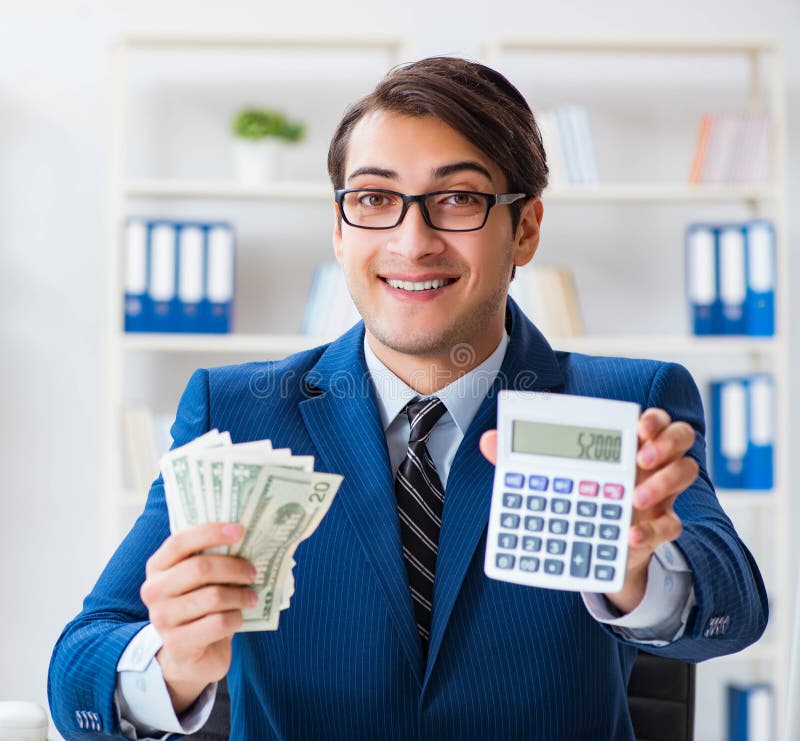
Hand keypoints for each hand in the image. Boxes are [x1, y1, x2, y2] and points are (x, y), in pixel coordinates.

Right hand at [140, 522, 256, 713]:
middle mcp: (154, 591)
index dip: (211, 532)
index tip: (240, 530)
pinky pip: (218, 623)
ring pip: (213, 597)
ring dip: (240, 596)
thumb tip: (243, 534)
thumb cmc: (201, 606)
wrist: (192, 655)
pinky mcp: (177, 644)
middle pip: (199, 568)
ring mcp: (162, 619)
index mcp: (157, 566)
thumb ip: (211, 557)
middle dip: (234, 567)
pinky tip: (238, 618)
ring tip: (251, 597)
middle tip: (253, 572)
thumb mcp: (200, 580)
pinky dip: (236, 618)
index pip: (181, 542)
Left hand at [478, 409, 698, 613]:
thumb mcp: (550, 477)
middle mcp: (650, 464)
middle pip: (681, 438)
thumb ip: (523, 459)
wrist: (593, 547)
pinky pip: (671, 524)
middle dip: (666, 442)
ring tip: (633, 498)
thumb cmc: (575, 497)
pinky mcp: (659, 526)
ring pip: (687, 473)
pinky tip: (629, 535)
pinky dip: (653, 530)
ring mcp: (660, 494)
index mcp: (626, 444)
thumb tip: (487, 441)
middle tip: (641, 456)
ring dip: (664, 483)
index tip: (640, 425)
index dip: (653, 419)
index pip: (652, 420)